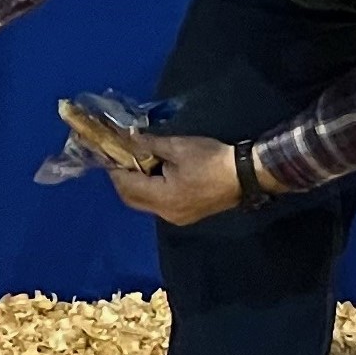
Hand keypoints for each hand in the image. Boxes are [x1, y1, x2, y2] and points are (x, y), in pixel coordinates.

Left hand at [105, 133, 245, 226]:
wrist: (246, 175)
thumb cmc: (211, 159)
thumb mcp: (178, 146)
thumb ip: (148, 144)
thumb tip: (128, 137)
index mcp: (163, 198)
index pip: (127, 186)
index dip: (115, 170)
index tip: (109, 153)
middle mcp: (166, 214)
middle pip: (132, 199)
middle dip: (122, 179)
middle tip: (121, 158)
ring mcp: (176, 217)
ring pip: (145, 203)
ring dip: (137, 185)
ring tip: (138, 163)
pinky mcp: (186, 215)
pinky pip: (158, 204)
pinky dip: (151, 190)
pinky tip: (155, 173)